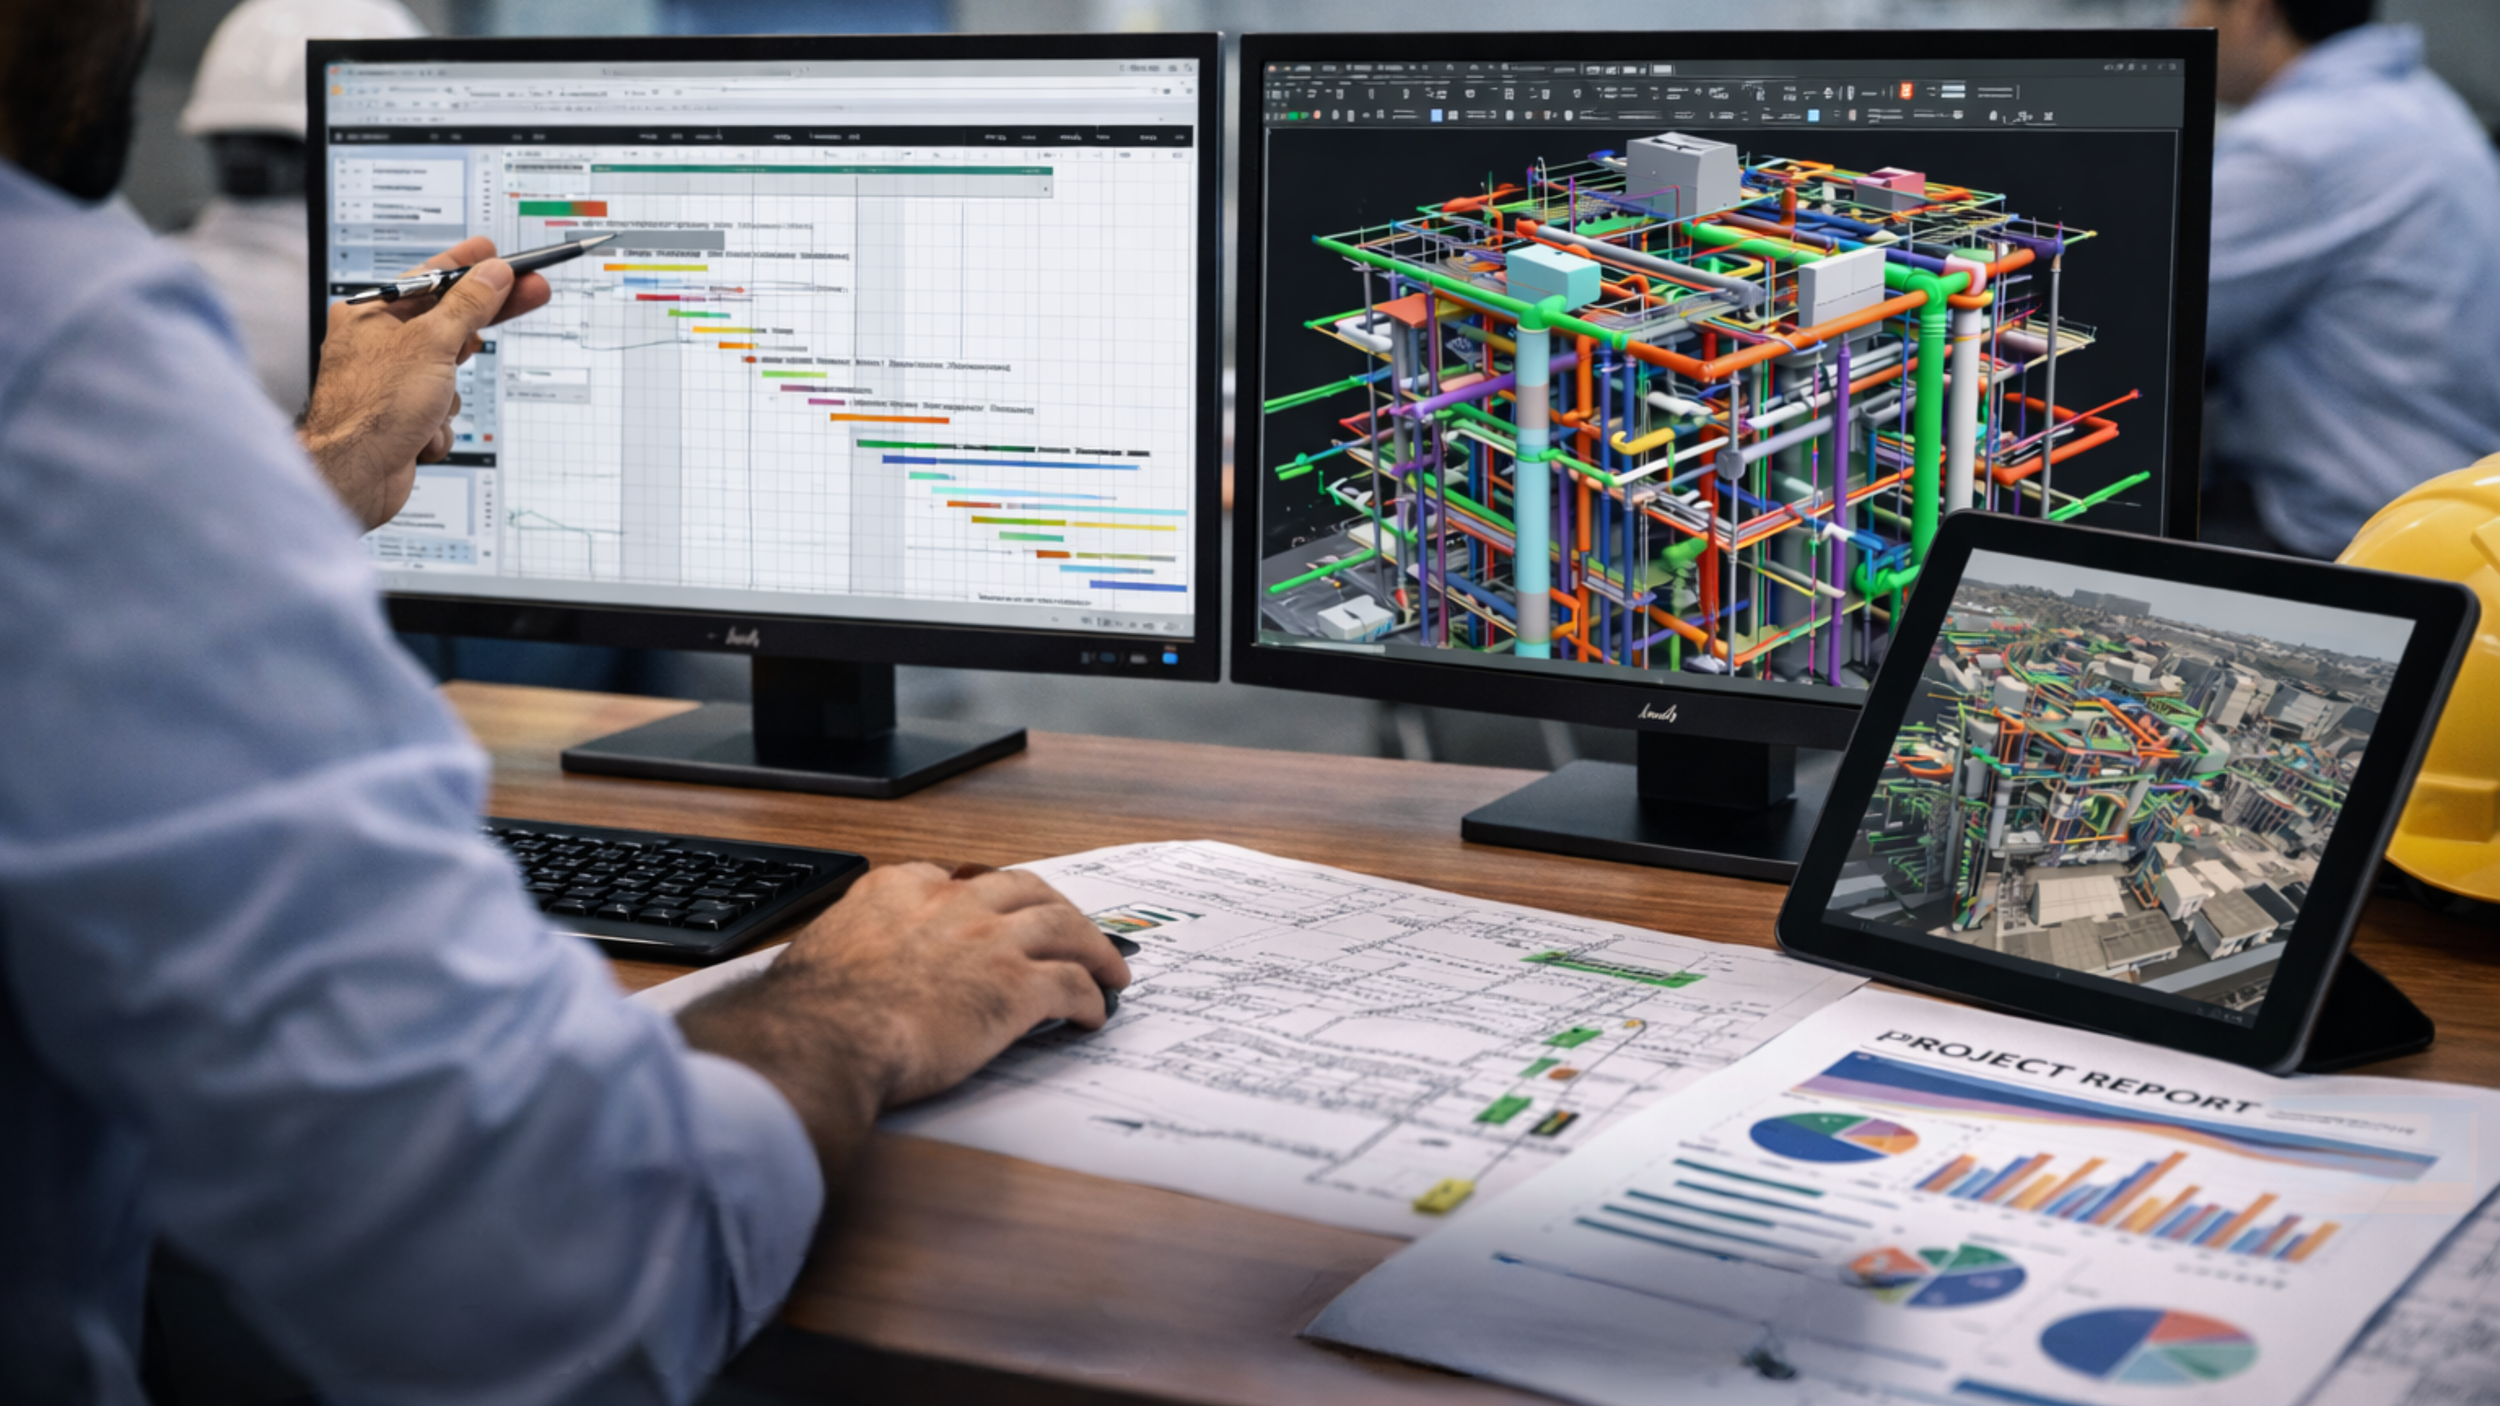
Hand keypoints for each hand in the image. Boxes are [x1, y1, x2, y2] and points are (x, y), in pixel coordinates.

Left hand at [298, 237, 550, 529]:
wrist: (354, 474)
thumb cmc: (371, 406)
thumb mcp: (432, 343)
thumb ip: (468, 306)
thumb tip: (493, 274)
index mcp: (371, 316)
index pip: (430, 280)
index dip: (468, 267)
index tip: (498, 256)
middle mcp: (378, 346)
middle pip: (447, 323)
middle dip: (480, 325)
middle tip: (528, 293)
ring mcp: (392, 383)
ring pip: (449, 374)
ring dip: (449, 394)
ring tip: (431, 404)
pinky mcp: (403, 418)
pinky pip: (443, 410)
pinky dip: (439, 424)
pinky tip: (420, 432)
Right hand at [675, 862, 1129, 1178]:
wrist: (824, 1038)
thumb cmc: (810, 1011)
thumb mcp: (824, 950)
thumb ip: (852, 946)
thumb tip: (845, 970)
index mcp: (899, 889)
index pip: (957, 878)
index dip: (988, 896)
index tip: (998, 911)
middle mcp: (951, 903)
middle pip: (1024, 888)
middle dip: (1054, 906)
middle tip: (1072, 927)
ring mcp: (988, 941)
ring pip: (1064, 925)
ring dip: (1094, 946)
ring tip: (1110, 967)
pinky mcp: (1015, 987)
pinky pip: (1072, 984)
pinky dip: (1091, 996)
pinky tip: (1095, 1013)